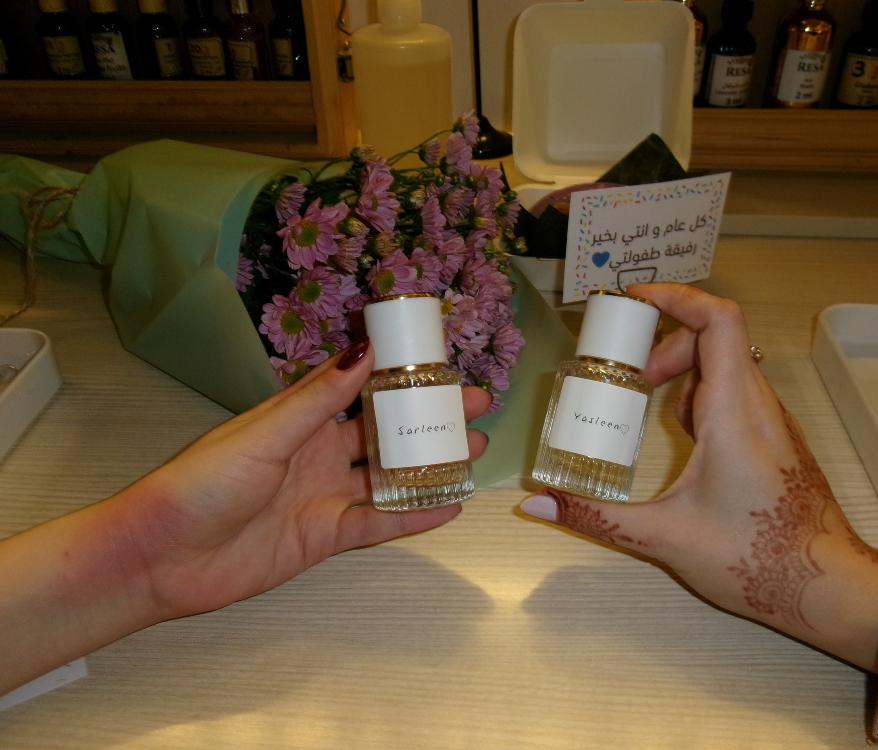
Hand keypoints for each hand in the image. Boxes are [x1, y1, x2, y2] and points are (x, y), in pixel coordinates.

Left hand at [123, 340, 491, 619]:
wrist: (165, 556)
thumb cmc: (207, 482)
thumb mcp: (265, 433)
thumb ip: (318, 399)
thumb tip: (365, 350)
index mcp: (301, 419)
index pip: (360, 389)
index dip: (399, 376)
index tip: (441, 364)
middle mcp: (319, 453)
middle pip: (386, 432)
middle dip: (429, 420)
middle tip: (476, 409)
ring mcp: (325, 497)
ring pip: (390, 476)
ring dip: (431, 464)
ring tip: (475, 452)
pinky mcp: (326, 538)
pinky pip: (380, 523)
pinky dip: (414, 515)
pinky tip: (450, 505)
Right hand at [520, 284, 877, 670]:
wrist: (828, 588)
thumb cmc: (753, 558)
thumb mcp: (665, 536)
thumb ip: (596, 517)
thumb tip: (536, 505)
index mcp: (734, 412)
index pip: (718, 321)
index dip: (677, 296)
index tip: (633, 301)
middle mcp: (758, 404)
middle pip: (715, 339)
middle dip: (666, 344)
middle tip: (631, 380)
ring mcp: (773, 421)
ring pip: (728, 366)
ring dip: (684, 371)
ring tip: (648, 405)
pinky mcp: (777, 439)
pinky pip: (738, 393)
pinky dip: (703, 395)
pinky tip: (685, 439)